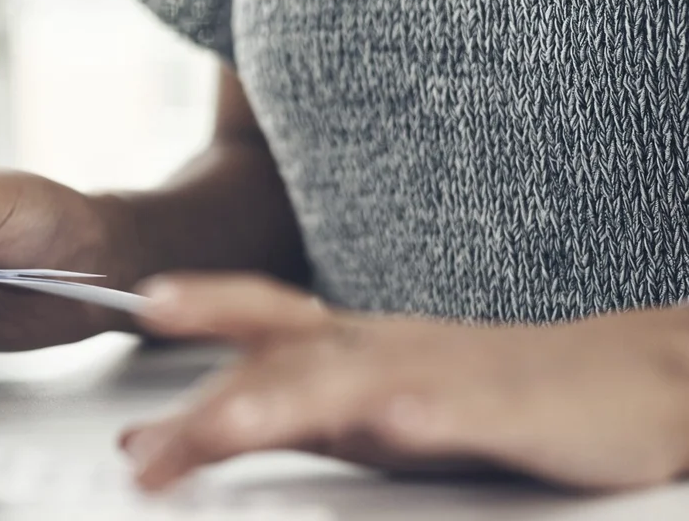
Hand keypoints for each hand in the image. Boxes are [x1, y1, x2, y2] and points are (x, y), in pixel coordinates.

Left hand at [119, 273, 688, 491]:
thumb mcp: (350, 411)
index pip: (257, 321)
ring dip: (292, 399)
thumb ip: (258, 415)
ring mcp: (443, 374)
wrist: (620, 381)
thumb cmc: (471, 392)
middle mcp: (381, 349)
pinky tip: (401, 422)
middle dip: (216, 403)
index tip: (140, 312)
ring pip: (357, 382)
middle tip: (151, 449)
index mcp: (344, 345)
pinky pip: (466, 410)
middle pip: (286, 362)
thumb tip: (157, 437)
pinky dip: (429, 414)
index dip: (197, 312)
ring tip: (237, 423)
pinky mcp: (509, 409)